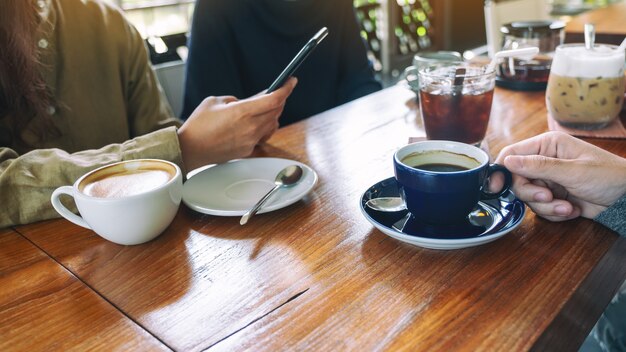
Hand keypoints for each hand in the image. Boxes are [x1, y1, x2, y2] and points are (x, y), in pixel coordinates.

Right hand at [178, 77, 296, 169]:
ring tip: (267, 107)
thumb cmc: (198, 125)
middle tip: (278, 92)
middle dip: (280, 100)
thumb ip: (234, 100)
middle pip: (276, 111)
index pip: (274, 99)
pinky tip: (258, 123)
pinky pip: (263, 137)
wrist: (189, 150)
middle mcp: (250, 127)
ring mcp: (250, 141)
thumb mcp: (214, 102)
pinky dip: (264, 128)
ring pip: (272, 125)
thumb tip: (245, 103)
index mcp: (242, 112)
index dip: (286, 89)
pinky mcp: (247, 151)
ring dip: (273, 114)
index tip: (291, 81)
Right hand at [495, 131, 625, 220]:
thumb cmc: (608, 176)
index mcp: (547, 145)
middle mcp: (544, 161)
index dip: (500, 170)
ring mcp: (548, 180)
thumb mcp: (572, 171)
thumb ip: (538, 166)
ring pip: (528, 198)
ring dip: (546, 206)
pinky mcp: (553, 196)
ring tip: (568, 206)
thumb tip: (508, 161)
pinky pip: (540, 209)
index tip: (495, 187)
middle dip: (532, 194)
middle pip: (516, 180)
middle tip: (549, 197)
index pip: (511, 154)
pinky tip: (572, 209)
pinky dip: (554, 213)